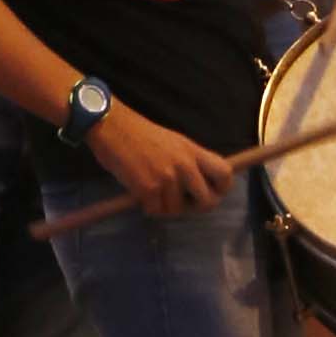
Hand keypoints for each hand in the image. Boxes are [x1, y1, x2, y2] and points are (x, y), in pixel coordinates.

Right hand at [95, 102, 236, 216]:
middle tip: (181, 203)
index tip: (209, 192)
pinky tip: (140, 194)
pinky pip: (155, 210)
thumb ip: (188, 161)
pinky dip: (147, 207)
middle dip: (194, 207)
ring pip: (177, 210)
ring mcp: (167, 177)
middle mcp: (184, 165)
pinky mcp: (148, 188)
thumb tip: (198, 185)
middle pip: (208, 201)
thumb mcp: (173, 143)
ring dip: (164, 207)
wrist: (111, 126)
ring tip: (153, 193)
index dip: (221, 188)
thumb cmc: (139, 133)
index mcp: (192, 151)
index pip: (224, 173)